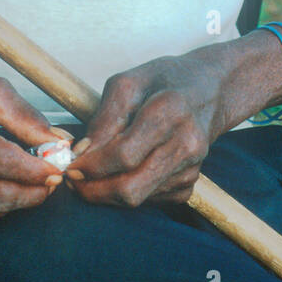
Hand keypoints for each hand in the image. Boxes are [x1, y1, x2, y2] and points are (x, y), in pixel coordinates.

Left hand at [66, 52, 227, 208]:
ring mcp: (193, 166)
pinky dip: (130, 191)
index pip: (123, 154)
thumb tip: (82, 152)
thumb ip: (104, 117)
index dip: (91, 165)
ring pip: (139, 198)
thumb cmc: (165, 80)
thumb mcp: (128, 83)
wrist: (211, 90)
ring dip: (108, 192)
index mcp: (170, 110)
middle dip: (94, 190)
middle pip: (131, 187)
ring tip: (93, 174)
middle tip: (74, 181)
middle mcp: (186, 142)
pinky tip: (125, 172)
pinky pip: (152, 200)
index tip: (70, 164)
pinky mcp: (192, 181)